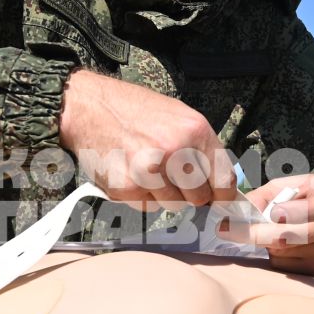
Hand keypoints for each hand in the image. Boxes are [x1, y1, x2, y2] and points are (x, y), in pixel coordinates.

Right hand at [58, 70, 236, 205]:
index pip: (224, 179)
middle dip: (190, 194)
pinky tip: (131, 174)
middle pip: (200, 198)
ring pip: (174, 205)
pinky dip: (142, 197)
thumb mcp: (178, 117)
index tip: (220, 201)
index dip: (224, 196)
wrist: (89, 106)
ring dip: (164, 195)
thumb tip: (221, 184)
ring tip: (149, 171)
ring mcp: (150, 171)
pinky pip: (148, 207)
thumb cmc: (135, 111)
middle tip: (174, 179)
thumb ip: (201, 148)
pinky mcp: (127, 187)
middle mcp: (175, 151)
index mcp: (194, 131)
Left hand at [229, 175, 313, 274]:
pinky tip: (283, 243)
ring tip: (274, 228)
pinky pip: (283, 265)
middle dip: (261, 232)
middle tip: (227, 229)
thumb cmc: (308, 195)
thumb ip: (265, 196)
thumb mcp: (290, 185)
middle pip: (296, 236)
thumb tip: (240, 212)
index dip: (298, 212)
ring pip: (283, 251)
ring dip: (266, 241)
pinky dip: (273, 254)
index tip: (275, 213)